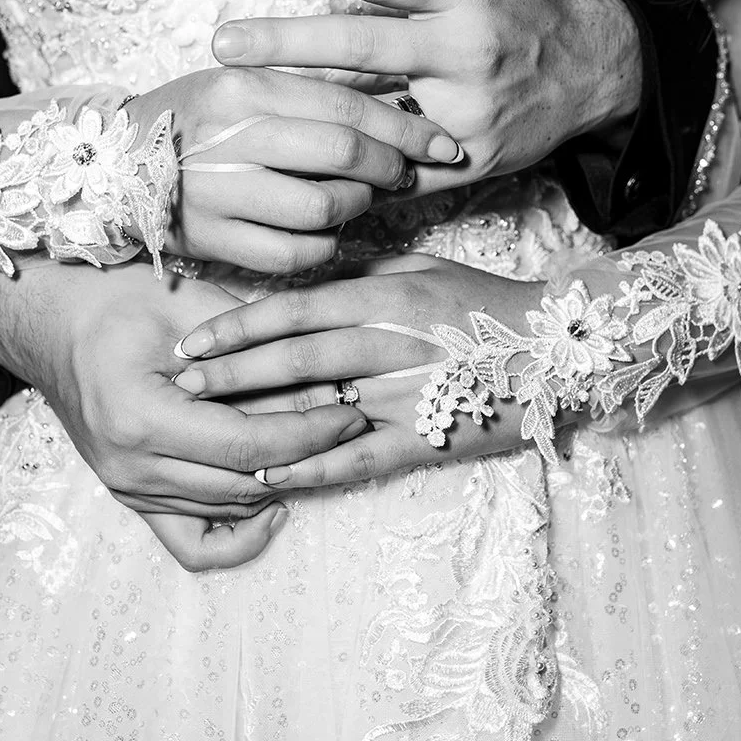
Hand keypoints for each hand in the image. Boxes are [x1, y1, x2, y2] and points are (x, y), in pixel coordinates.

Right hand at [0, 258, 367, 568]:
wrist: (51, 322)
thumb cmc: (116, 301)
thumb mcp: (187, 307)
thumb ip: (253, 346)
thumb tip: (325, 377)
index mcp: (141, 419)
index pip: (249, 445)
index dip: (310, 432)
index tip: (350, 409)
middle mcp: (131, 468)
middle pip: (248, 482)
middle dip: (312, 455)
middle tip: (354, 421)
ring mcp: (129, 490)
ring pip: (231, 508)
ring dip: (287, 480)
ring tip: (328, 446)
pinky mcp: (133, 496)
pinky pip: (194, 543)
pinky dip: (240, 535)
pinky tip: (276, 502)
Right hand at [125, 63, 460, 272]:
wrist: (110, 165)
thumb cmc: (195, 120)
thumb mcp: (241, 84)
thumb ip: (309, 93)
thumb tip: (399, 110)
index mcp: (242, 88)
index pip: (347, 106)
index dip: (406, 128)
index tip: (441, 142)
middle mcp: (229, 138)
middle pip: (343, 157)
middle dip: (391, 168)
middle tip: (404, 172)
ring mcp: (218, 194)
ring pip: (324, 210)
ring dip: (357, 208)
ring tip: (356, 198)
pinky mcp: (212, 241)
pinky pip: (295, 254)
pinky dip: (324, 246)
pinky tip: (323, 231)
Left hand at [171, 255, 542, 488]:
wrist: (559, 352)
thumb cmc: (485, 303)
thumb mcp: (425, 268)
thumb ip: (364, 272)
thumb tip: (306, 277)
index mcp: (386, 297)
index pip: (294, 309)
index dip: (237, 325)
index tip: (192, 339)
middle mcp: (390, 343)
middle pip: (293, 358)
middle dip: (230, 371)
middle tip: (181, 382)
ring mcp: (406, 395)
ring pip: (317, 407)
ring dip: (255, 419)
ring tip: (205, 428)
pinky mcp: (424, 440)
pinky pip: (356, 459)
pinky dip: (309, 466)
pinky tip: (267, 471)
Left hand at [210, 0, 640, 191]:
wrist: (602, 71)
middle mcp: (466, 50)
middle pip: (361, 47)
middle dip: (285, 46)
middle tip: (223, 48)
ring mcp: (468, 109)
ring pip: (373, 114)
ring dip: (305, 114)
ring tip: (243, 109)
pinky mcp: (473, 157)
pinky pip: (401, 166)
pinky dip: (352, 169)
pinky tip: (300, 165)